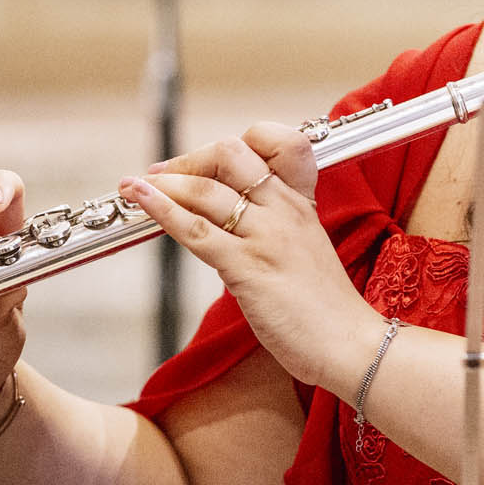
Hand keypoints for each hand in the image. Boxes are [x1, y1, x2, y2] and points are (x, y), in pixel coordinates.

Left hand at [120, 123, 381, 392]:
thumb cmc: (326, 307)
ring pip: (205, 191)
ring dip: (163, 183)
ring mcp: (266, 236)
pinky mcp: (248, 268)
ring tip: (132, 185)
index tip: (205, 162)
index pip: (273, 140)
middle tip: (161, 174)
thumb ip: (273, 227)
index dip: (233, 145)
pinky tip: (140, 199)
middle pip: (230, 154)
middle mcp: (283, 209)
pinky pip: (196, 231)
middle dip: (188, 160)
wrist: (350, 344)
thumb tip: (226, 221)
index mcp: (301, 201)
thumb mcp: (305, 249)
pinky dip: (161, 210)